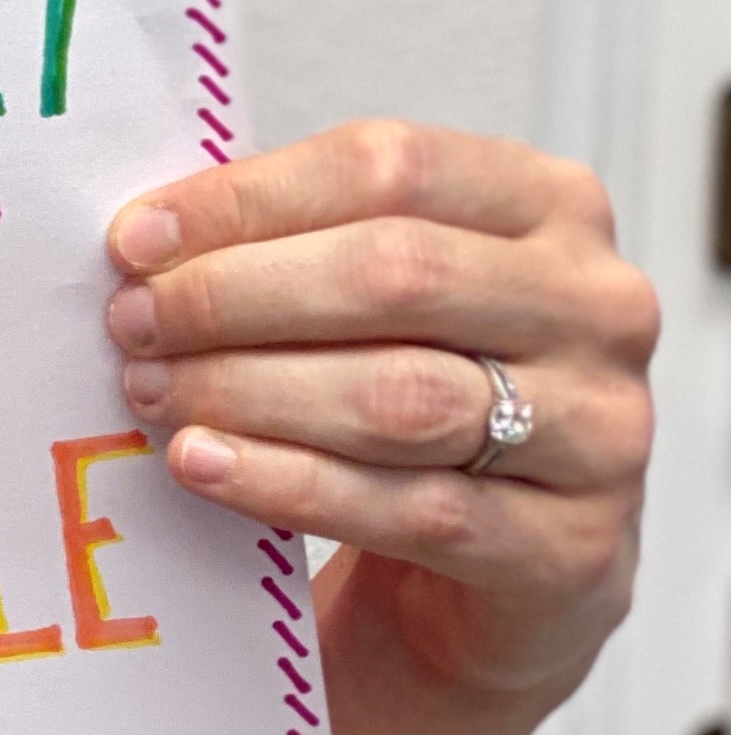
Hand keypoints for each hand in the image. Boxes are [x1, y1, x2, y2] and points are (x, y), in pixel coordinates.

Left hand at [107, 121, 655, 701]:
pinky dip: (287, 480)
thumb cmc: (427, 386)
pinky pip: (409, 507)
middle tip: (134, 322)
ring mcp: (600, 428)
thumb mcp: (382, 292)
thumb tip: (149, 236)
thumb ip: (299, 242)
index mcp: (550, 203)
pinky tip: (205, 464)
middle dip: (235, 297)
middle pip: (394, 275)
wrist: (512, 567)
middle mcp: (596, 305)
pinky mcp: (571, 547)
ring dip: (248, 389)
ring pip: (399, 396)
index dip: (248, 198)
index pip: (389, 168)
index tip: (135, 239)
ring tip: (152, 392)